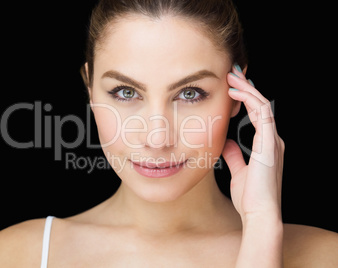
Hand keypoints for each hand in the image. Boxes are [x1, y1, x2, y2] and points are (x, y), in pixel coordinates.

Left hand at [223, 65, 284, 222]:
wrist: (259, 213)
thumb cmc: (250, 197)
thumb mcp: (238, 171)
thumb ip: (234, 156)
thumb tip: (227, 144)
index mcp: (265, 146)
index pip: (257, 114)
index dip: (246, 99)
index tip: (232, 88)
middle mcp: (271, 140)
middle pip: (260, 105)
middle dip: (246, 88)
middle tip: (232, 74)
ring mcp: (272, 141)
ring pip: (262, 105)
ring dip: (247, 89)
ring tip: (232, 76)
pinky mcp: (269, 143)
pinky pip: (262, 114)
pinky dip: (249, 100)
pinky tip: (236, 93)